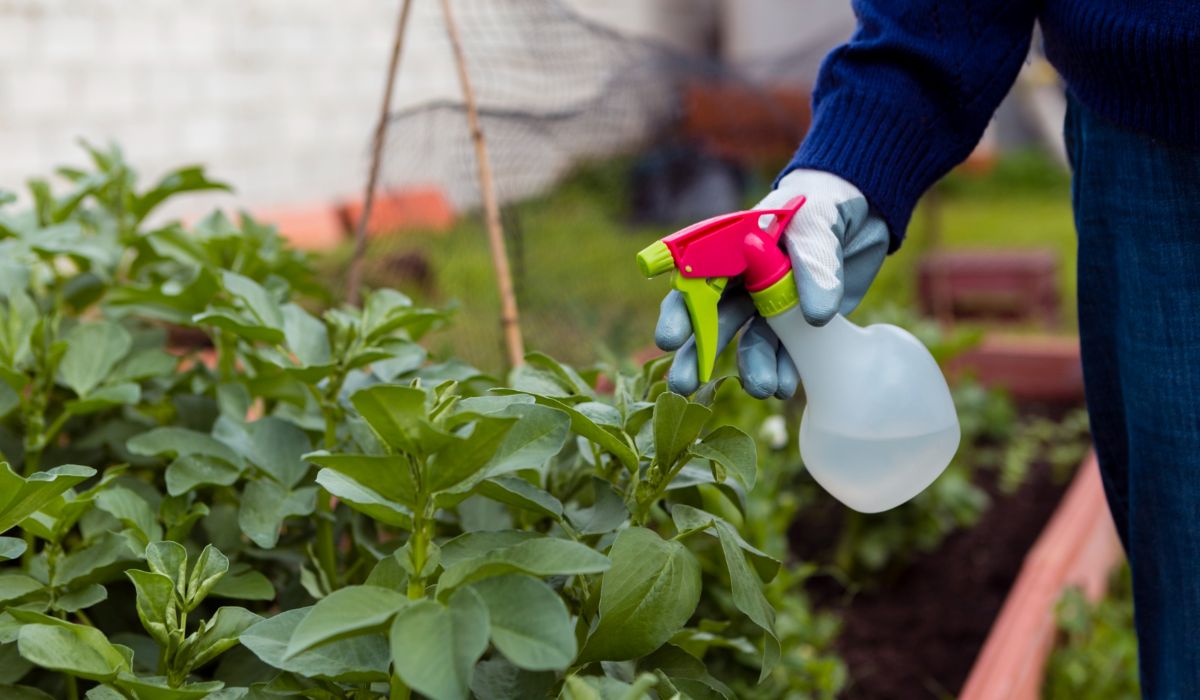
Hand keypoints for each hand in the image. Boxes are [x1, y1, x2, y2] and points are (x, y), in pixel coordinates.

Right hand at [655, 168, 889, 397]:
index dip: (680, 311)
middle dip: (698, 354)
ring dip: (751, 367)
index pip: (695, 281)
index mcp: (732, 250)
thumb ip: (814, 263)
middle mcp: (744, 281)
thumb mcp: (819, 222)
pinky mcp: (800, 324)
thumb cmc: (828, 204)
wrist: (866, 211)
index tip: (670, 339)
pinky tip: (786, 386)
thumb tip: (814, 316)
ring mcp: (771, 305)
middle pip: (713, 320)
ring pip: (751, 342)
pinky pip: (787, 352)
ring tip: (762, 389)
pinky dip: (786, 370)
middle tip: (683, 384)